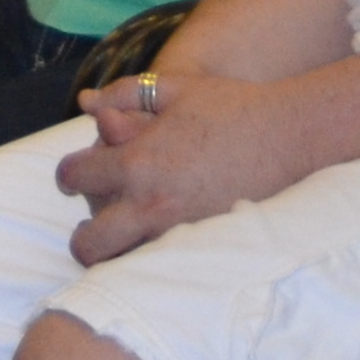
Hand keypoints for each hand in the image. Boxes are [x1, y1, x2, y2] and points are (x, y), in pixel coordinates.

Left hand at [58, 69, 321, 266]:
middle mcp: (152, 204)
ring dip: (116, 255)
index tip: (76, 176)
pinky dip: (149, 263)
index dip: (69, 175)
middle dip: (83, 238)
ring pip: (122, 267)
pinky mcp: (204, 252)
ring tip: (126, 241)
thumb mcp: (175, 89)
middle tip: (93, 228)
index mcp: (138, 161)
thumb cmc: (233, 108)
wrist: (291, 138)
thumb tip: (87, 101)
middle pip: (88, 244)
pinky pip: (159, 271)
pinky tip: (157, 247)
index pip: (75, 177)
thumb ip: (126, 93)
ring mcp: (178, 235)